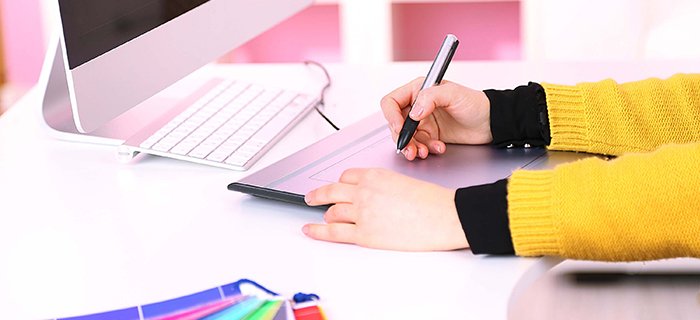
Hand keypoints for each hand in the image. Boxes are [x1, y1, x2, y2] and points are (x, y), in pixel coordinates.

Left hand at [302, 168, 468, 250]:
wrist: (444, 216)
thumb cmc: (432, 201)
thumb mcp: (402, 182)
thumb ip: (381, 187)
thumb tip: (372, 197)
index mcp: (375, 175)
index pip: (346, 176)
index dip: (339, 184)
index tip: (335, 187)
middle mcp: (364, 191)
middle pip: (332, 191)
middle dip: (319, 195)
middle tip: (311, 197)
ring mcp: (362, 213)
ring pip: (332, 212)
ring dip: (326, 215)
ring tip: (322, 218)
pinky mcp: (364, 234)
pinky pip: (333, 232)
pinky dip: (318, 231)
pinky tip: (310, 230)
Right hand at [381, 78, 491, 159]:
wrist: (491, 122)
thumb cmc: (476, 103)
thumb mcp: (453, 94)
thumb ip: (430, 97)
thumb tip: (413, 112)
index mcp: (418, 90)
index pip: (391, 102)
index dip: (392, 116)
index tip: (400, 128)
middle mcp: (418, 106)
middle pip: (396, 124)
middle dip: (402, 138)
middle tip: (410, 147)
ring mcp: (424, 122)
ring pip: (406, 138)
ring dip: (412, 147)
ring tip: (422, 152)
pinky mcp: (431, 136)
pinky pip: (419, 145)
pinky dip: (426, 150)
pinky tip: (438, 148)